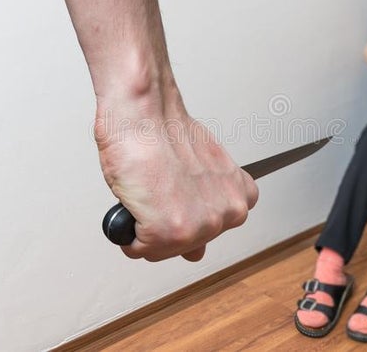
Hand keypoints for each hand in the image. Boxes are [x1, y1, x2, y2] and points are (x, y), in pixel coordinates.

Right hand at [94, 109, 258, 261]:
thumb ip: (203, 208)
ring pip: (161, 249)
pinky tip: (136, 198)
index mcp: (238, 198)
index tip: (176, 195)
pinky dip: (127, 230)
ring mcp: (200, 225)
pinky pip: (138, 249)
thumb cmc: (164, 133)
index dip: (184, 213)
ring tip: (149, 189)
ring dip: (147, 224)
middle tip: (158, 188)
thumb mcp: (200, 170)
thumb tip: (197, 250)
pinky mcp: (169, 233)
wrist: (144, 116)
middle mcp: (227, 214)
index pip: (208, 231)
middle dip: (165, 223)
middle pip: (186, 245)